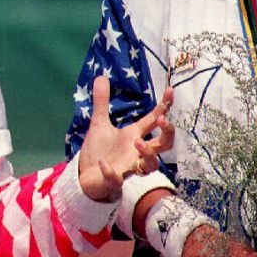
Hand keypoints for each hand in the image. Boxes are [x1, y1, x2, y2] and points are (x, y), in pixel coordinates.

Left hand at [77, 76, 173, 200]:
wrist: (86, 176)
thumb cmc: (100, 150)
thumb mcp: (99, 123)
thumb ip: (102, 102)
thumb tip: (101, 76)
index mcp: (134, 136)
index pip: (154, 120)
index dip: (164, 106)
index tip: (170, 90)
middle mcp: (136, 152)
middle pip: (164, 146)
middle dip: (167, 134)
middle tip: (162, 121)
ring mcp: (128, 168)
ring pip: (150, 166)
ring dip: (147, 153)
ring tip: (137, 141)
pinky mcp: (114, 181)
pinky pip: (117, 180)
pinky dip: (111, 172)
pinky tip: (103, 162)